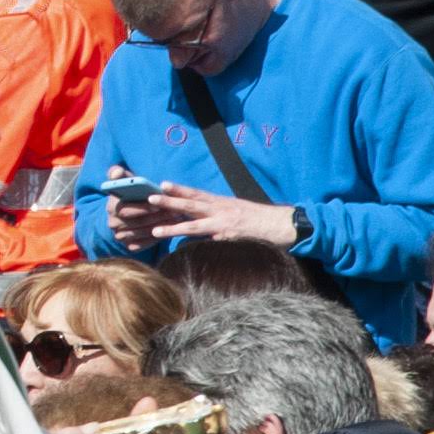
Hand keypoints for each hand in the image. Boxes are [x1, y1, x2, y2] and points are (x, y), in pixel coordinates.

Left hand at [131, 183, 299, 249]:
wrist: (284, 225)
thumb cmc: (260, 220)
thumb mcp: (237, 212)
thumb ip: (219, 216)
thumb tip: (204, 225)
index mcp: (222, 203)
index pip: (196, 194)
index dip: (179, 189)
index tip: (161, 184)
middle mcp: (221, 210)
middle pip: (191, 204)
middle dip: (169, 202)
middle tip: (149, 197)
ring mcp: (225, 224)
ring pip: (195, 225)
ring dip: (174, 227)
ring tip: (155, 231)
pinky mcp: (231, 238)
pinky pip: (211, 242)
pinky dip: (198, 246)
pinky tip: (183, 250)